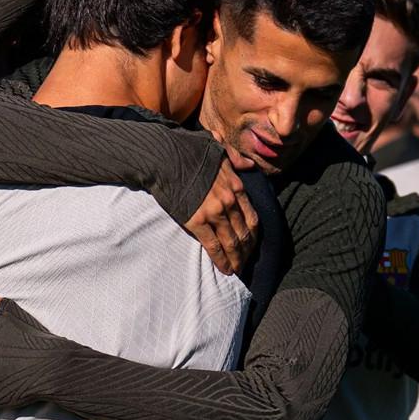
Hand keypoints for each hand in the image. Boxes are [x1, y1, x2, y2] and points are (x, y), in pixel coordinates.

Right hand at [184, 154, 259, 275]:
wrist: (165, 157)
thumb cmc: (188, 151)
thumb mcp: (218, 149)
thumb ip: (236, 159)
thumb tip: (250, 165)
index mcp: (236, 186)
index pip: (252, 216)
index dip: (254, 235)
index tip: (253, 245)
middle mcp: (229, 201)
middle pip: (244, 233)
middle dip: (246, 251)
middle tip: (245, 263)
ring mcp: (214, 212)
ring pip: (231, 242)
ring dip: (236, 259)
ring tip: (236, 270)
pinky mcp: (197, 221)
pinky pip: (213, 246)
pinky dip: (221, 260)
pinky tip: (224, 269)